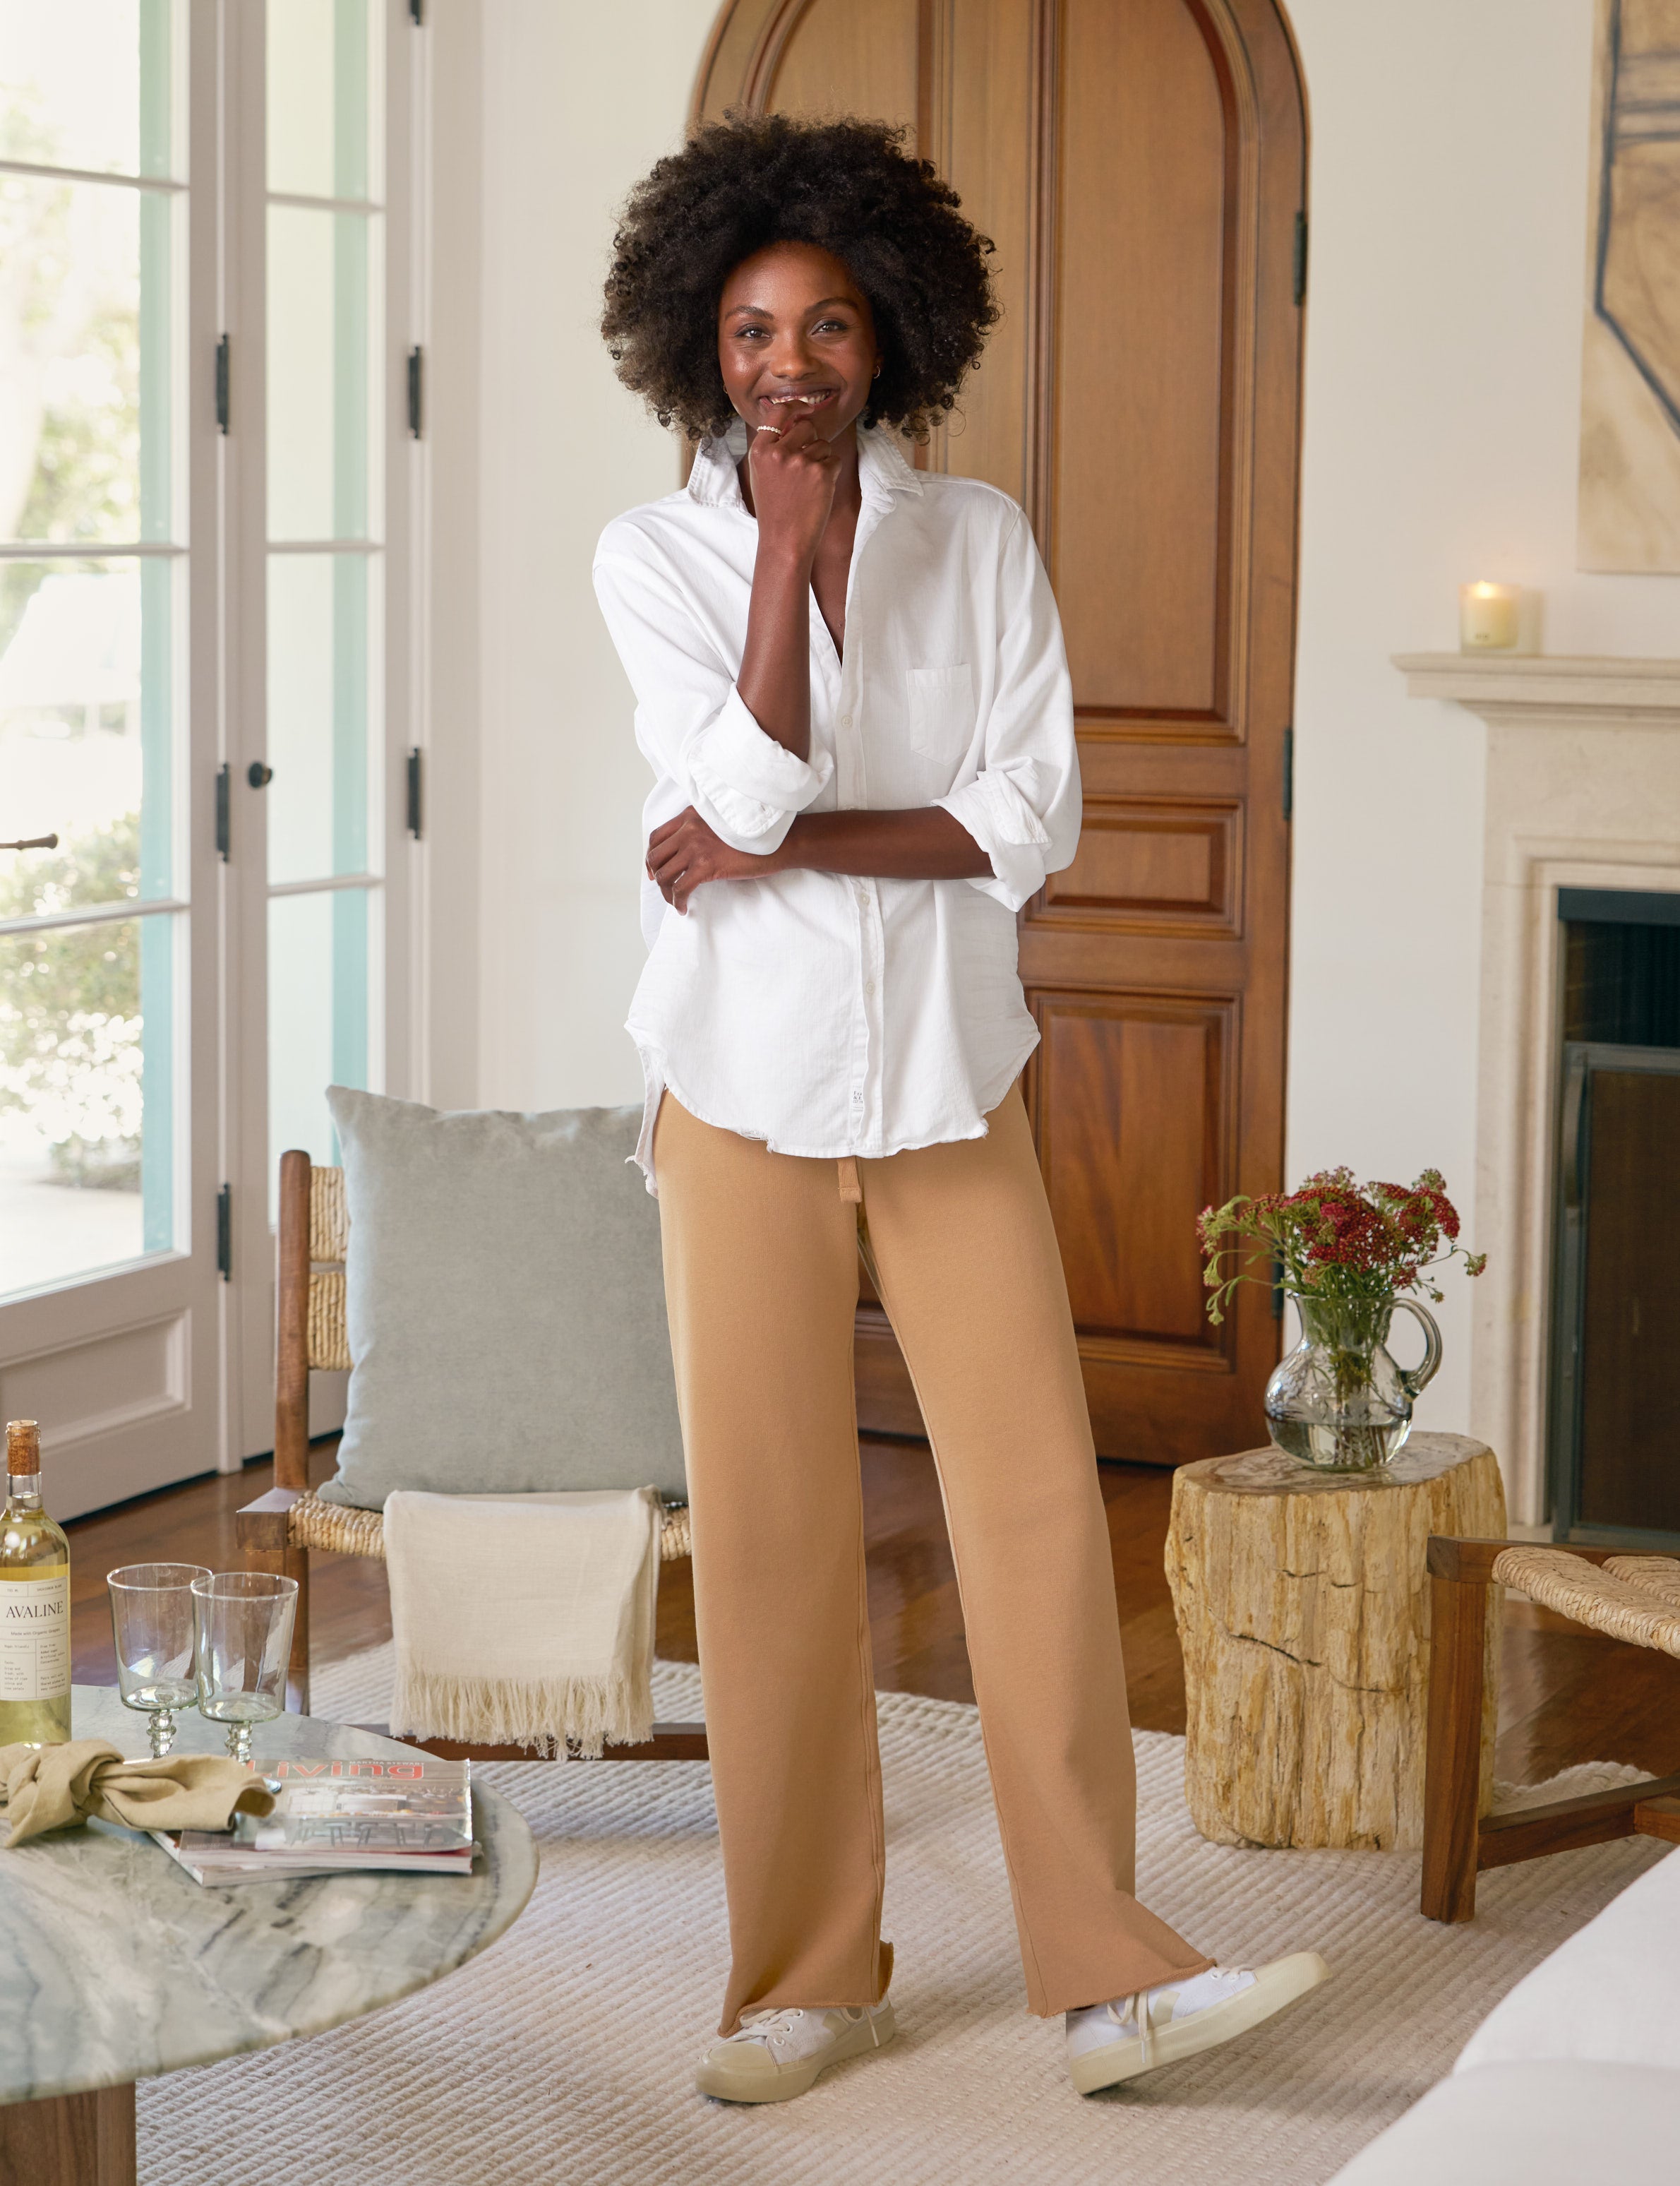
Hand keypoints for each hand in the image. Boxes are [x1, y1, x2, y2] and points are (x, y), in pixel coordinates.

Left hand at [646, 807, 777, 913]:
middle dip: (656, 876)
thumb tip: (686, 854)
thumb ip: (700, 830)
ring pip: (665, 874)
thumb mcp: (720, 824)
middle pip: (656, 855)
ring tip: (676, 900)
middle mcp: (689, 828)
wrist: (778, 841)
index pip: (657, 836)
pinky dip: (677, 902)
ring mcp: (696, 846)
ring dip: (666, 892)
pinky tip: (684, 908)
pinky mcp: (706, 865)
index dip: (651, 856)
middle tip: (663, 888)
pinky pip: (680, 889)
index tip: (654, 869)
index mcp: (691, 815)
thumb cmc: (753, 836)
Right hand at [746, 404, 840, 565]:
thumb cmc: (774, 509)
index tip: (805, 407)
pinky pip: (834, 460)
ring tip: (808, 485)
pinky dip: (831, 474)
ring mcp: (801, 462)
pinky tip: (818, 491)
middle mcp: (779, 452)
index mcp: (760, 451)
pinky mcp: (821, 473)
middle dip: (811, 441)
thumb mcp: (762, 473)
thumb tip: (795, 418)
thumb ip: (774, 446)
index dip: (795, 407)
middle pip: (806, 427)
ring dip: (822, 460)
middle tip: (805, 467)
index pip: (779, 412)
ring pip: (823, 444)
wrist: (784, 541)